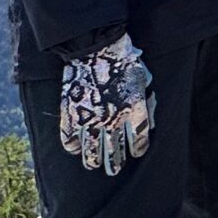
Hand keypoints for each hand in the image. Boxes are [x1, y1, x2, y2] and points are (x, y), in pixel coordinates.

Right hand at [58, 34, 155, 175]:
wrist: (96, 49)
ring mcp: (90, 119)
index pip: (139, 141)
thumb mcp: (144, 81)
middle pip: (115, 153)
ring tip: (93, 164)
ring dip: (93, 161)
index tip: (137, 152)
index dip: (138, 149)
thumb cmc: (124, 61)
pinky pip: (70, 139)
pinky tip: (76, 148)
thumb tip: (148, 123)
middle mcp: (113, 121)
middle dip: (115, 163)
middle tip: (113, 169)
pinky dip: (73, 146)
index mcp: (134, 112)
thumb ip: (146, 104)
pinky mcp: (71, 114)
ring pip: (91, 151)